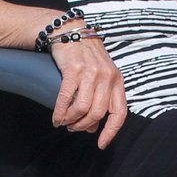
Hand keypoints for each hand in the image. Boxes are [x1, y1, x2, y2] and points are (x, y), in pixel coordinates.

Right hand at [49, 34, 127, 148]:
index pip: (120, 112)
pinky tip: (56, 118)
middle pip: (98, 113)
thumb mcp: (100, 78)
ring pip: (83, 108)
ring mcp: (91, 73)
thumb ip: (100, 101)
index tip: (101, 144)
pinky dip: (61, 112)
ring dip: (71, 120)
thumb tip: (94, 128)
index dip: (111, 131)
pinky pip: (67, 98)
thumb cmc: (86, 58)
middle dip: (83, 126)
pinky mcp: (74, 69)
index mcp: (118, 81)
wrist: (70, 32)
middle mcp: (108, 77)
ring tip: (64, 123)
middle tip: (73, 129)